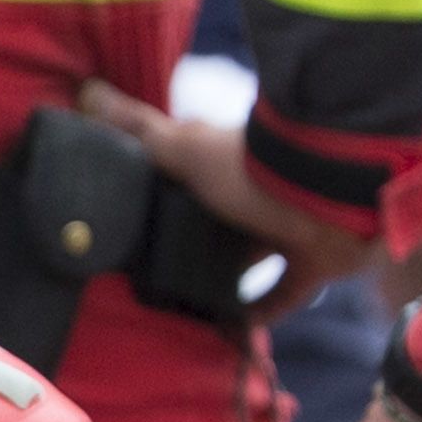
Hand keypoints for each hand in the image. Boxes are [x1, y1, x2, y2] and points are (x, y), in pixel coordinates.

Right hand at [74, 79, 378, 295]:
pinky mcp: (312, 262)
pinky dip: (261, 312)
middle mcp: (256, 193)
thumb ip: (138, 129)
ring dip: (224, 280)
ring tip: (186, 310)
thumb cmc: (254, 168)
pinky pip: (282, 294)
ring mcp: (286, 227)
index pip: (190, 172)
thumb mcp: (185, 147)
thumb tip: (86, 90)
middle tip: (151, 277)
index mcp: (226, 162)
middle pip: (217, 220)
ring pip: (248, 258)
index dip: (164, 190)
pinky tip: (232, 331)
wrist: (335, 194)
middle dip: (193, 243)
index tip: (134, 219)